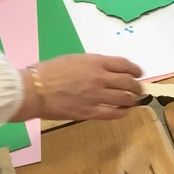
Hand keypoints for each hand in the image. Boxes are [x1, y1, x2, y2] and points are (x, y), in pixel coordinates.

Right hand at [16, 54, 142, 121]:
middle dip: (137, 87)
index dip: (135, 70)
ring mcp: (96, 96)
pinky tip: (124, 112)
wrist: (33, 90)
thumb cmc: (48, 72)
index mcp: (95, 62)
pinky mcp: (89, 112)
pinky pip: (112, 113)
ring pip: (124, 99)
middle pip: (128, 82)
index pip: (124, 64)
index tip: (139, 73)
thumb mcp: (74, 59)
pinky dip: (122, 113)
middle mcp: (100, 78)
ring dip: (132, 100)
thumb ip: (92, 64)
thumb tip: (105, 70)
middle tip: (139, 90)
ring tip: (133, 101)